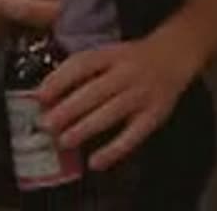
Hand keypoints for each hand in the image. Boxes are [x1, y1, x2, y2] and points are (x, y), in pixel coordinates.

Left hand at [36, 30, 203, 171]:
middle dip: (68, 109)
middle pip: (95, 91)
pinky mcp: (154, 115)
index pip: (84, 64)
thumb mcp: (109, 53)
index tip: (41, 95)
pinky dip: (114, 150)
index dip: (60, 79)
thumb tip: (47, 93)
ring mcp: (142, 93)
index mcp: (113, 54)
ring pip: (111, 113)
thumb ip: (83, 70)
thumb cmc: (132, 58)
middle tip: (47, 125)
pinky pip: (133, 135)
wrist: (176, 54)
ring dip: (85, 128)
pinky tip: (96, 161)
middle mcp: (127, 72)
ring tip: (64, 141)